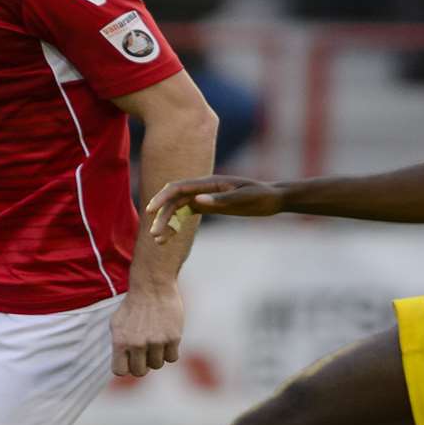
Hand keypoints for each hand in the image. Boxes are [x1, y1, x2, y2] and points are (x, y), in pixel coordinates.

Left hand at [109, 284, 182, 376]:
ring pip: (157, 365)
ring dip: (157, 356)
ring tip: (155, 340)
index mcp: (120, 341)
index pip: (120, 371)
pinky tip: (166, 339)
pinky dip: (170, 351)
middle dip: (142, 364)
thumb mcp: (116, 323)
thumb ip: (118, 345)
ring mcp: (156, 342)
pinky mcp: (172, 338)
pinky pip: (172, 358)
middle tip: (145, 352)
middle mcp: (137, 344)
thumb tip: (122, 365)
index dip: (126, 367)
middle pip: (140, 372)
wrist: (153, 286)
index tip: (130, 360)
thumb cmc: (133, 306)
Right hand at [144, 175, 284, 240]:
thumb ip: (221, 200)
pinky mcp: (207, 206)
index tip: (151, 211)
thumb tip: (197, 201)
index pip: (178, 188)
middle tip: (155, 236)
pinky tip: (169, 238)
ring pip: (177, 209)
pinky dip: (175, 225)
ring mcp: (203, 197)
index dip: (162, 198)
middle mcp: (202, 188)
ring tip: (158, 241)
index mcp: (208, 182)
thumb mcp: (244, 198)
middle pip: (174, 200)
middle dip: (162, 216)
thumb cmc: (261, 196)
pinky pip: (185, 215)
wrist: (272, 198)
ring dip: (166, 223)